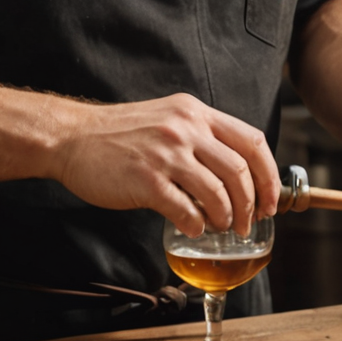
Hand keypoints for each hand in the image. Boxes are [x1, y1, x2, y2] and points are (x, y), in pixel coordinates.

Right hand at [47, 93, 279, 238]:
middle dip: (252, 205)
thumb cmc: (117, 133)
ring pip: (218, 193)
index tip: (270, 200)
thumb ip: (198, 136)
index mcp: (194, 113)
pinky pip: (186, 210)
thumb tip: (233, 173)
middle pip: (240, 171)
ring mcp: (165, 154)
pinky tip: (193, 227)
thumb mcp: (165, 118)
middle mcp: (184, 129)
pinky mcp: (146, 180)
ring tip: (220, 227)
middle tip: (247, 224)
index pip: (251, 142)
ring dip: (226, 218)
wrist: (71, 137)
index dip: (269, 176)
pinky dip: (196, 224)